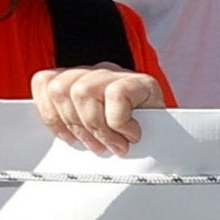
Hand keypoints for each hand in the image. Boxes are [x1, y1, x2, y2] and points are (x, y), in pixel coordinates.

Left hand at [33, 65, 160, 156]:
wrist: (174, 144)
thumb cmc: (129, 142)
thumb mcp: (92, 136)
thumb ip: (71, 129)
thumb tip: (49, 142)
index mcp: (79, 82)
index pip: (45, 82)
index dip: (50, 113)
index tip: (67, 139)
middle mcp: (96, 73)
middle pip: (60, 89)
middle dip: (76, 125)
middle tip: (97, 146)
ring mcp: (117, 74)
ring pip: (82, 92)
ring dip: (98, 127)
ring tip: (115, 143)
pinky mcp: (141, 81)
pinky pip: (115, 96)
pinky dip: (120, 122)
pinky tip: (131, 134)